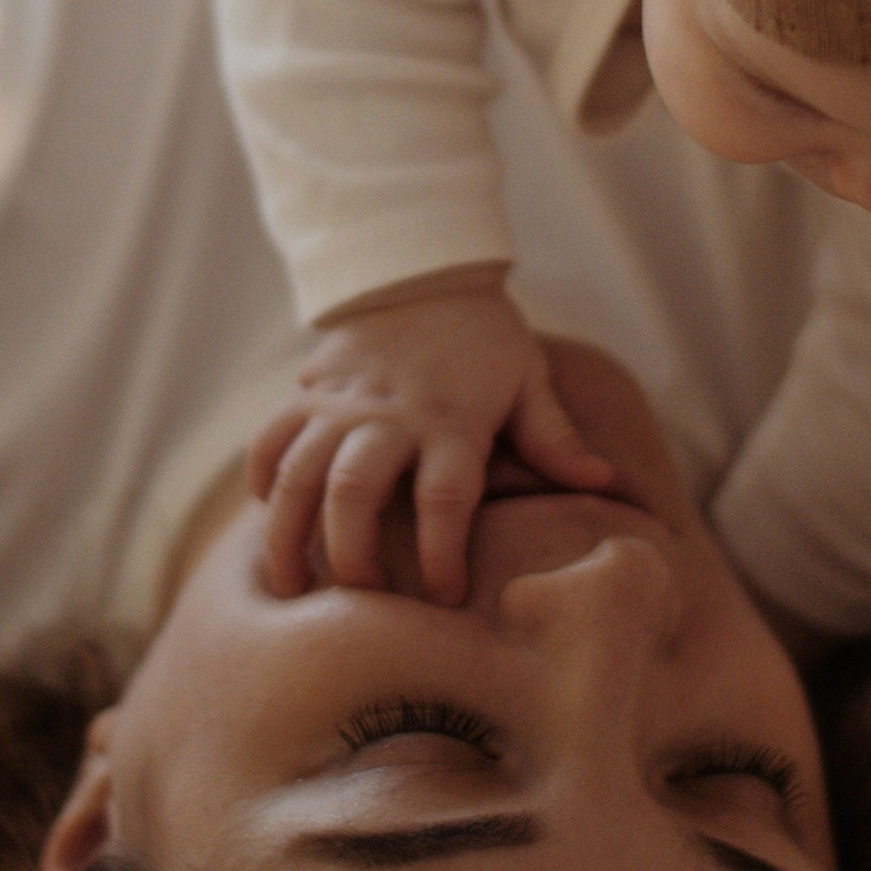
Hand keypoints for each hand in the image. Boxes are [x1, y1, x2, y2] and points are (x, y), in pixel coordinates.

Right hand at [248, 275, 615, 602]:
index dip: (442, 553)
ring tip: (289, 586)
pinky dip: (262, 478)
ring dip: (287, 533)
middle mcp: (390, 414)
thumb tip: (608, 487)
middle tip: (360, 601)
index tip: (445, 598)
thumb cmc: (486, 338)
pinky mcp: (307, 391)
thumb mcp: (530, 380)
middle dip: (351, 555)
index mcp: (451, 420)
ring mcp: (341, 403)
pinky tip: (266, 517)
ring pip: (299, 473)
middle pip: (355, 492)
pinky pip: (270, 438)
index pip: (444, 498)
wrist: (424, 270)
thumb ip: (557, 439)